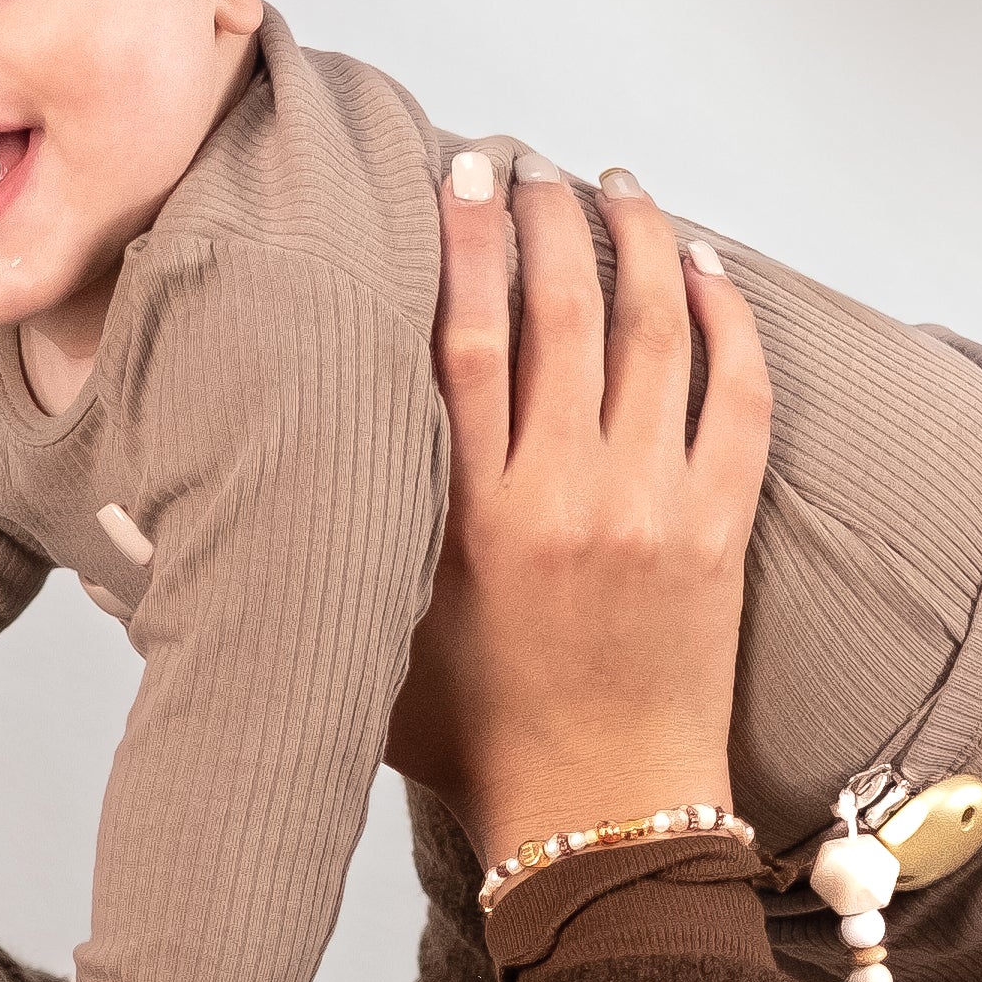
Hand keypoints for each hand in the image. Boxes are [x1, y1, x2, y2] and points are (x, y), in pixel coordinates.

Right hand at [385, 160, 770, 862]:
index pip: (466, 338)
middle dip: (547, 217)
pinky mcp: (720, 527)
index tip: (459, 176)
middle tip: (533, 165)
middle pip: (562, 310)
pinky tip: (708, 269)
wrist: (601, 816)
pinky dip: (728, 319)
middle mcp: (565, 495)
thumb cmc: (481, 739)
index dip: (463, 242)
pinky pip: (740, 393)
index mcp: (472, 517)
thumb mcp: (382, 634)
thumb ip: (350, 545)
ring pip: (654, 331)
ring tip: (618, 186)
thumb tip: (242, 494)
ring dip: (639, 241)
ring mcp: (654, 505)